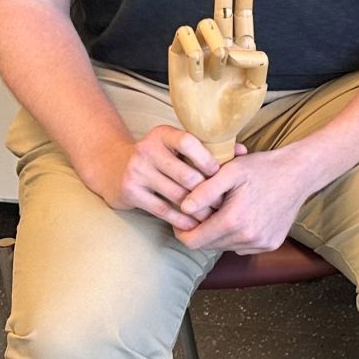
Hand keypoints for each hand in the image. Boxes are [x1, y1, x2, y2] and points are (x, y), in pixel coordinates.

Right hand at [84, 125, 222, 231]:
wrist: (113, 169)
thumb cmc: (160, 158)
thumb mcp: (176, 147)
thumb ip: (208, 148)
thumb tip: (244, 152)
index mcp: (162, 134)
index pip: (188, 142)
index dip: (207, 159)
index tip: (219, 173)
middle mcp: (146, 150)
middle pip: (186, 175)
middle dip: (207, 191)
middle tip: (223, 202)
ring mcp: (136, 171)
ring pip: (177, 195)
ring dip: (198, 209)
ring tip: (213, 216)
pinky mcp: (130, 191)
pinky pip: (163, 209)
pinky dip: (181, 219)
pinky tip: (194, 224)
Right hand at [167, 0, 268, 162]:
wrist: (213, 130)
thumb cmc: (238, 110)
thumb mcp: (257, 88)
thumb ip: (257, 63)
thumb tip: (241, 45)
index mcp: (241, 48)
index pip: (243, 14)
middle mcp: (219, 43)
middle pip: (220, 6)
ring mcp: (198, 48)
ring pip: (206, 23)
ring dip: (214, 45)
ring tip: (215, 71)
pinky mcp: (178, 56)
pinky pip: (184, 37)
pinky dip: (194, 55)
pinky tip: (196, 75)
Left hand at [176, 146, 315, 253]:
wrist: (298, 173)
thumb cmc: (262, 168)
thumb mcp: (231, 171)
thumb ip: (204, 190)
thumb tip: (184, 208)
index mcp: (234, 221)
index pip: (193, 242)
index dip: (182, 231)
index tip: (183, 218)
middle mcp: (248, 238)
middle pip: (208, 245)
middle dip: (202, 230)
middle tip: (205, 209)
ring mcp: (261, 243)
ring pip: (225, 247)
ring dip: (220, 233)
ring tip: (226, 210)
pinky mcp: (271, 244)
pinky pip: (243, 247)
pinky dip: (238, 235)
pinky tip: (245, 216)